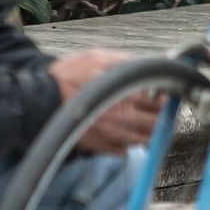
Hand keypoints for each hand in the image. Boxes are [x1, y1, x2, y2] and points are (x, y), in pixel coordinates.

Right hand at [51, 48, 165, 152]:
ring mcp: (111, 136)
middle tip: (164, 110)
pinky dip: (132, 144)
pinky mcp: (100, 147)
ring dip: (152, 131)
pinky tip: (130, 133)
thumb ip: (126, 61)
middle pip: (154, 123)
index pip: (156, 100)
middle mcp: (119, 119)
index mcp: (121, 95)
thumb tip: (151, 61)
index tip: (168, 94)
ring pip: (144, 140)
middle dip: (163, 116)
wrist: (41, 100)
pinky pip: (125, 151)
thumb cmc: (68, 75)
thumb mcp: (97, 57)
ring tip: (151, 122)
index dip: (166, 97)